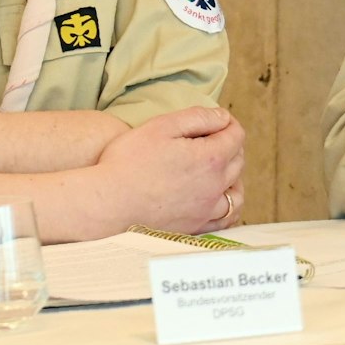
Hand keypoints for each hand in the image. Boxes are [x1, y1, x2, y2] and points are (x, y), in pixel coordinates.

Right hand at [95, 107, 245, 233]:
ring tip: (219, 170)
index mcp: (210, 158)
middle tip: (212, 140)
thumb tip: (222, 116)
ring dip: (233, 178)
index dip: (229, 123)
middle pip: (238, 161)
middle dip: (230, 146)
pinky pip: (225, 220)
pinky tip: (215, 200)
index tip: (218, 121)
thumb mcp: (161, 126)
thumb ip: (197, 117)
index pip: (236, 136)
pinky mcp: (195, 228)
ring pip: (236, 193)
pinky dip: (227, 207)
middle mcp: (214, 186)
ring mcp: (206, 210)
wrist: (106, 204)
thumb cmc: (128, 163)